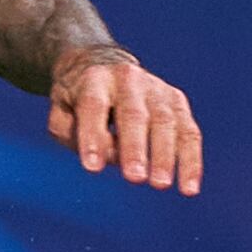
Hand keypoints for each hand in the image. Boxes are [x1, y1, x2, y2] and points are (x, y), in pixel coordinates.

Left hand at [52, 45, 201, 194]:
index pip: (93, 106)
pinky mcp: (177, 102)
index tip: (92, 168)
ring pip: (165, 122)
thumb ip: (72, 133)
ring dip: (165, 156)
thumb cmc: (77, 99)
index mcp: (94, 79)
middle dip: (134, 148)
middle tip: (134, 178)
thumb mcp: (60, 111)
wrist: (103, 65)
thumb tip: (105, 156)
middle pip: (134, 114)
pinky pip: (188, 132)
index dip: (92, 137)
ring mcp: (157, 89)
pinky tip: (188, 187)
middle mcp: (128, 79)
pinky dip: (190, 160)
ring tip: (160, 185)